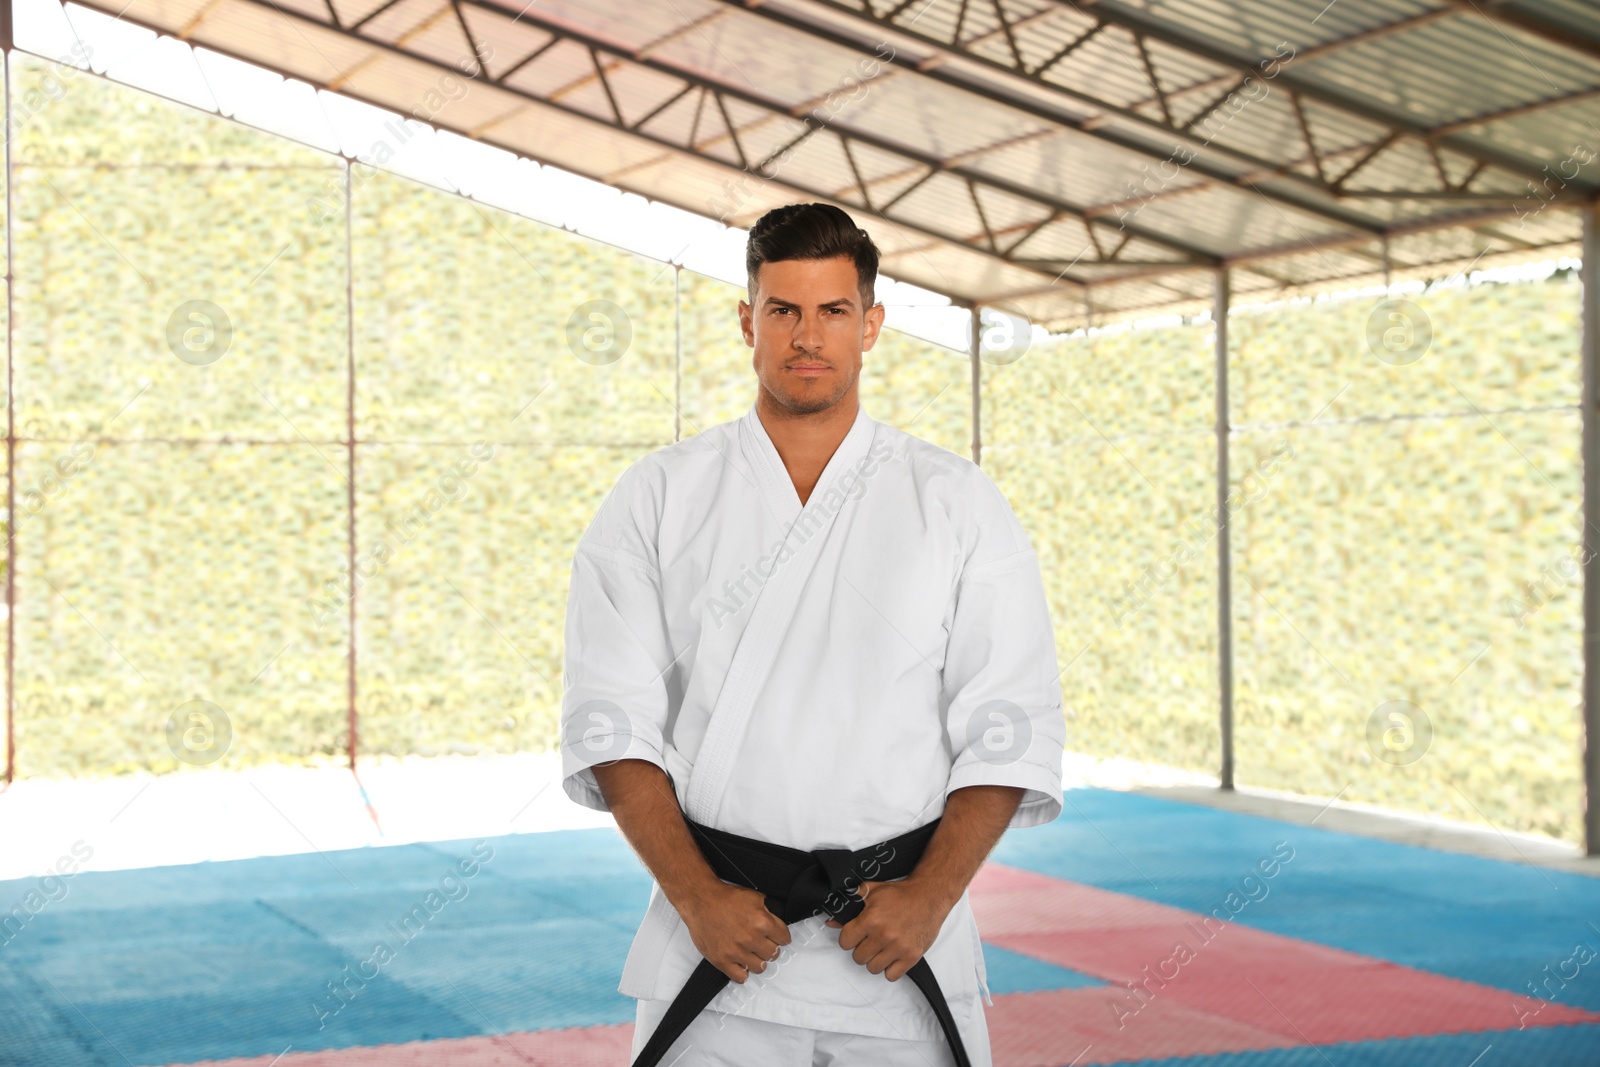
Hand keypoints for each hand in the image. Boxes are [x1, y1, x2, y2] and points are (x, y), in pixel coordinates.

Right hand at [677, 880, 791, 983]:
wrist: (700, 901)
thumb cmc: (725, 898)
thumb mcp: (754, 897)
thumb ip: (768, 912)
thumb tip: (776, 925)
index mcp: (762, 922)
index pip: (784, 938)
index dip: (781, 936)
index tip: (777, 937)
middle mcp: (751, 939)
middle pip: (773, 954)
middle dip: (770, 948)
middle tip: (762, 944)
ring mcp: (736, 952)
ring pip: (760, 967)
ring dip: (758, 961)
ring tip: (751, 953)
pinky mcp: (721, 961)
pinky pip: (740, 977)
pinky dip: (743, 973)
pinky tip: (741, 964)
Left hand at [826, 877, 951, 981]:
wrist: (929, 896)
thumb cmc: (900, 894)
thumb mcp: (872, 891)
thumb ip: (850, 905)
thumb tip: (832, 922)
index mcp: (871, 919)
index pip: (845, 942)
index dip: (849, 937)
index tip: (856, 934)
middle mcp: (884, 935)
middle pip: (858, 958)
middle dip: (862, 948)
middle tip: (871, 939)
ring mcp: (898, 948)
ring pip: (873, 968)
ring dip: (875, 959)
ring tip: (882, 947)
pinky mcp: (912, 957)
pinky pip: (891, 976)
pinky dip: (890, 968)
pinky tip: (893, 955)